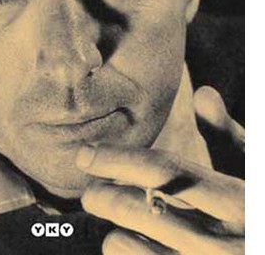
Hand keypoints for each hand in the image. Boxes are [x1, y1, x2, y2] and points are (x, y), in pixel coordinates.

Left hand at [76, 87, 243, 253]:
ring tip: (117, 220)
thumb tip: (203, 94)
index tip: (85, 153)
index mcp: (237, 201)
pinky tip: (133, 243)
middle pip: (136, 207)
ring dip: (112, 228)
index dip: (117, 159)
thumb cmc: (261, 211)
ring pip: (126, 245)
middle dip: (101, 195)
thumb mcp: (256, 171)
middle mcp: (220, 244)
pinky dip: (125, 253)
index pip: (162, 171)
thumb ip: (228, 136)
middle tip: (90, 190)